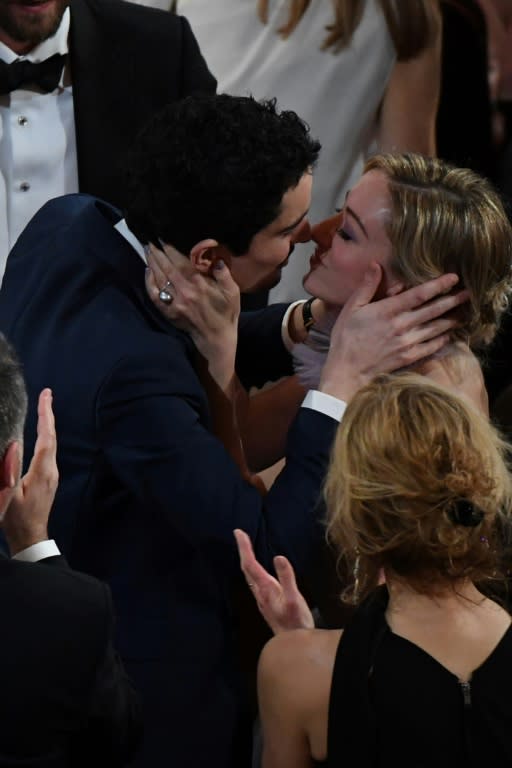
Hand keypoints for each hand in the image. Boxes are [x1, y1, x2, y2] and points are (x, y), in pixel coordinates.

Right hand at [2, 389, 58, 554]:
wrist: (30, 538)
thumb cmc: (16, 520)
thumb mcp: (8, 496)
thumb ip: (9, 472)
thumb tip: (14, 445)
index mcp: (42, 472)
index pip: (46, 438)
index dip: (45, 416)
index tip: (46, 397)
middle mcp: (51, 471)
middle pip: (51, 437)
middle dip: (48, 414)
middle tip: (46, 394)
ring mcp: (51, 475)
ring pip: (50, 444)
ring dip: (47, 424)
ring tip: (43, 407)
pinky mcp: (48, 479)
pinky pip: (47, 452)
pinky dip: (44, 437)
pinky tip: (40, 433)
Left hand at [145, 242, 239, 389]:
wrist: (216, 339)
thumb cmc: (227, 314)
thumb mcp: (233, 293)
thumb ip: (224, 274)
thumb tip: (216, 258)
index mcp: (199, 285)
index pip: (180, 261)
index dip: (170, 248)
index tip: (163, 237)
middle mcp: (184, 292)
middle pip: (166, 267)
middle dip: (157, 252)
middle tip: (150, 239)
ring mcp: (174, 303)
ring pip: (158, 279)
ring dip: (151, 263)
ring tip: (148, 250)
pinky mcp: (168, 312)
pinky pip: (154, 295)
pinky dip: (149, 282)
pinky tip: (148, 271)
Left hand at [234, 529, 313, 633]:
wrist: (292, 645)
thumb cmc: (295, 623)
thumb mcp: (294, 599)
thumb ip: (287, 578)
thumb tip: (278, 557)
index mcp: (265, 588)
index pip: (250, 564)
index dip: (244, 547)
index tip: (238, 532)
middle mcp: (260, 593)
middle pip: (246, 568)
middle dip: (243, 550)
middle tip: (240, 534)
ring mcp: (262, 599)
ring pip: (249, 575)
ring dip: (246, 559)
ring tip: (246, 548)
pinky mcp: (266, 603)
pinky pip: (255, 581)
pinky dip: (252, 569)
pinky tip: (256, 570)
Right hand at [319, 263, 469, 400]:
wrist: (346, 370)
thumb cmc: (346, 337)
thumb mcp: (351, 308)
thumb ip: (366, 286)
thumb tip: (376, 265)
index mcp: (387, 310)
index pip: (419, 294)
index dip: (438, 285)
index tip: (453, 277)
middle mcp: (401, 325)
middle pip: (434, 310)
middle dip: (453, 300)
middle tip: (469, 292)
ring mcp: (407, 342)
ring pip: (436, 327)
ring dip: (452, 318)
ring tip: (465, 311)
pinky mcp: (409, 357)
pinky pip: (431, 346)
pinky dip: (442, 338)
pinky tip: (449, 333)